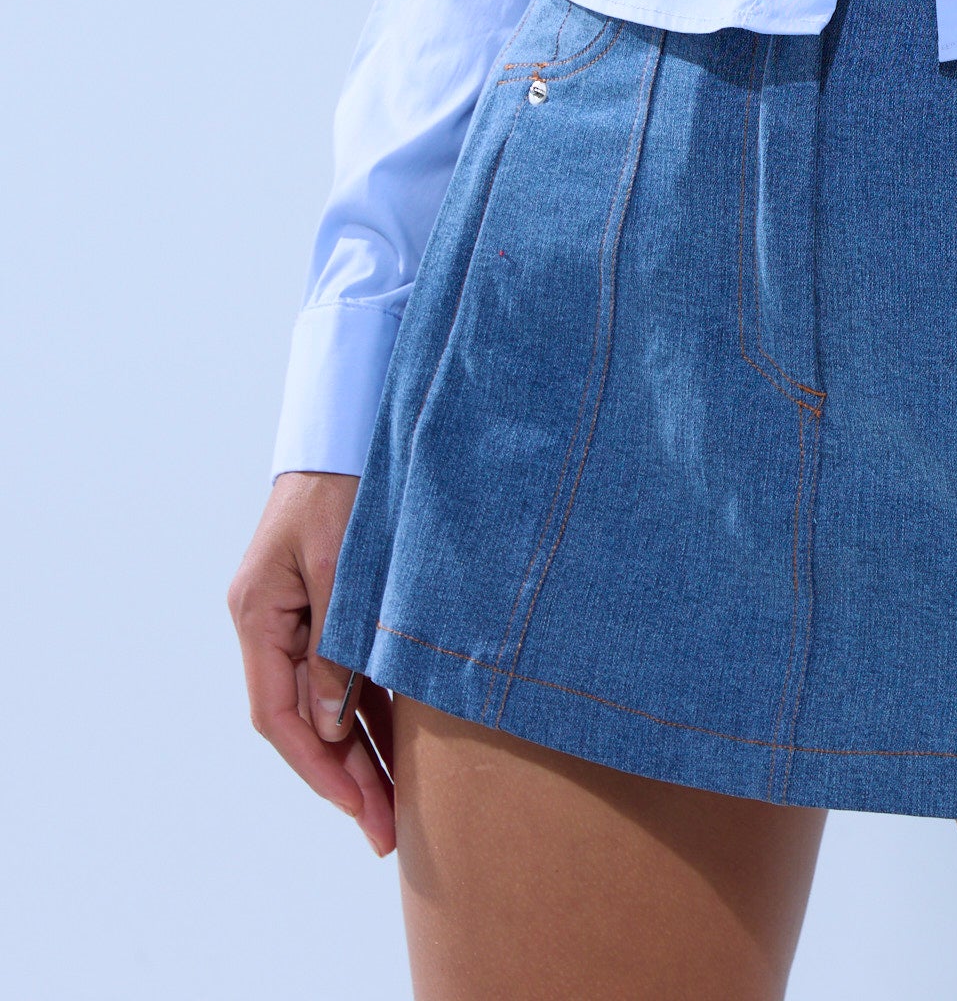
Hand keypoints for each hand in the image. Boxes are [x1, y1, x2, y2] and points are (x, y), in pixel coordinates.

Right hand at [228, 471, 395, 854]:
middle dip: (344, 778)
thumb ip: (335, 643)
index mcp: (258, 615)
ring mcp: (299, 615)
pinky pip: (344, 673)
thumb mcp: (340, 564)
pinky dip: (370, 710)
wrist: (354, 422)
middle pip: (302, 721)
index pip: (277, 716)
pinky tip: (401, 748)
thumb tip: (328, 726)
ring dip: (359, 752)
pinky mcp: (329, 604)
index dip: (316, 770)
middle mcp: (271, 623)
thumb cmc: (346, 483)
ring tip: (399, 808)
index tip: (359, 810)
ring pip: (324, 703)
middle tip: (388, 831)